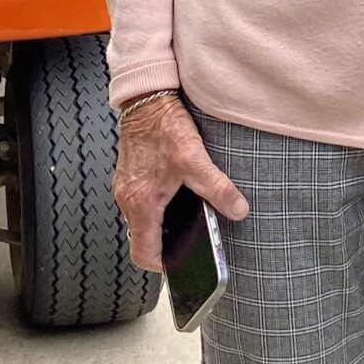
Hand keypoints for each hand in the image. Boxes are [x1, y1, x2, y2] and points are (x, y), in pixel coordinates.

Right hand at [111, 93, 249, 271]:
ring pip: (139, 221)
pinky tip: (173, 193)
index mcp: (142, 204)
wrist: (145, 99)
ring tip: (183, 217)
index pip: (143, 254)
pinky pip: (138, 202)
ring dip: (159, 224)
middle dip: (164, 244)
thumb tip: (238, 210)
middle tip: (188, 240)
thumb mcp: (195, 159)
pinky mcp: (128, 176)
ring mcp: (125, 187)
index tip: (180, 261)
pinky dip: (154, 206)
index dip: (162, 264)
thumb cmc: (163, 127)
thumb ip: (217, 188)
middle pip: (141, 239)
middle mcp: (127, 199)